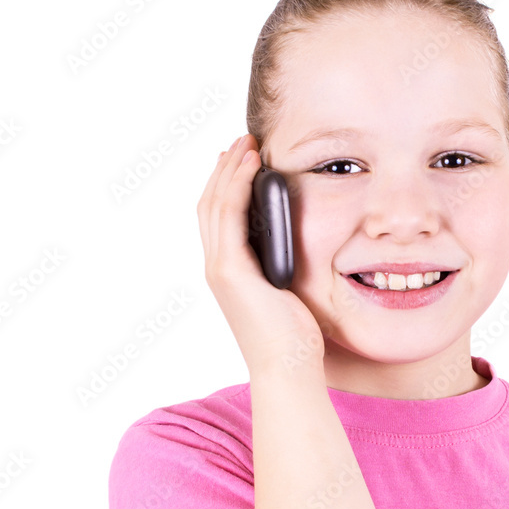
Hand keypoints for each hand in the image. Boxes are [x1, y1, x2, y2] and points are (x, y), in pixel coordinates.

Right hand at [197, 134, 324, 375]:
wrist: (289, 367)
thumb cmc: (295, 339)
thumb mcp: (289, 293)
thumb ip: (283, 267)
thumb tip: (298, 246)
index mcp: (229, 273)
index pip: (219, 218)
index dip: (227, 184)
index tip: (243, 159)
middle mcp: (217, 268)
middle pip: (210, 204)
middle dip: (225, 168)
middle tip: (242, 141)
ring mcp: (219, 268)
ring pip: (215, 203)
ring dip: (230, 168)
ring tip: (247, 143)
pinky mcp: (229, 270)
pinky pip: (229, 214)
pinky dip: (237, 185)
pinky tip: (253, 166)